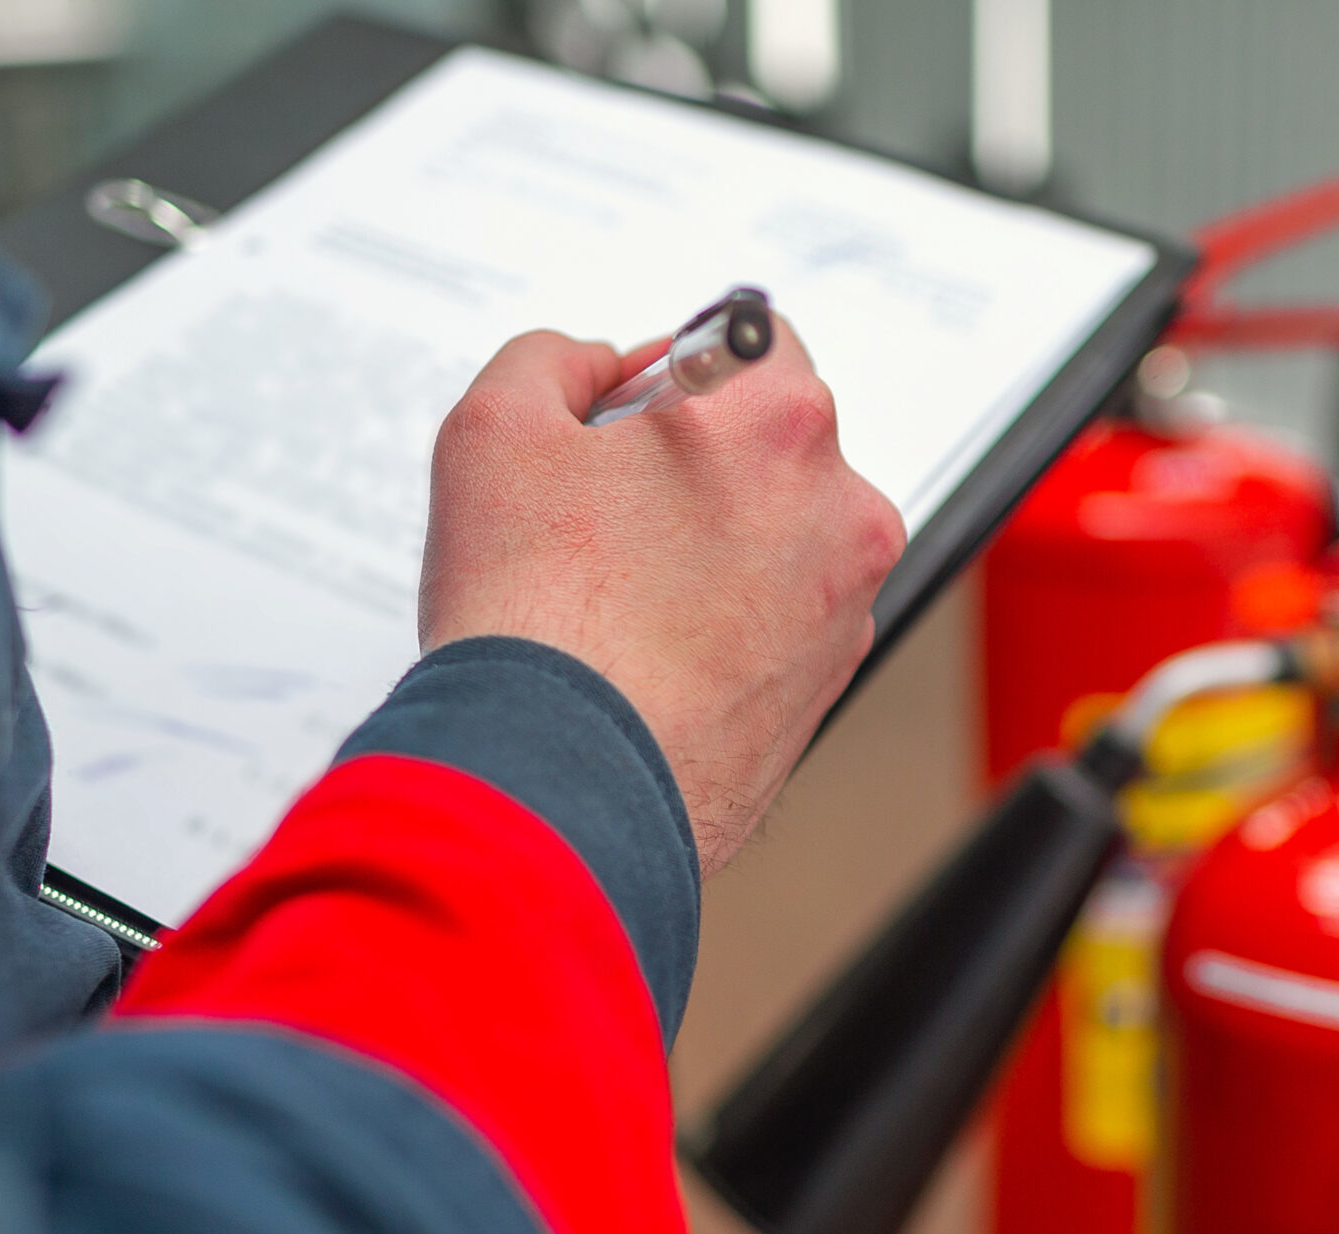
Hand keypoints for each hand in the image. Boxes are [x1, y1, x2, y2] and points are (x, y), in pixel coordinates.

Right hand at [420, 322, 906, 876]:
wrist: (560, 790)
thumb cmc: (536, 621)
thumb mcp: (493, 429)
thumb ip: (552, 360)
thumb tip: (595, 368)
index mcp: (780, 422)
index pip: (755, 338)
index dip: (679, 367)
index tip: (632, 413)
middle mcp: (841, 510)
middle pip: (773, 441)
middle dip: (698, 459)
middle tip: (607, 511)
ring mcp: (844, 605)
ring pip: (780, 534)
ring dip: (716, 542)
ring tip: (620, 595)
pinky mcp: (828, 684)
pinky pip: (782, 618)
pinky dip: (729, 620)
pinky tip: (649, 650)